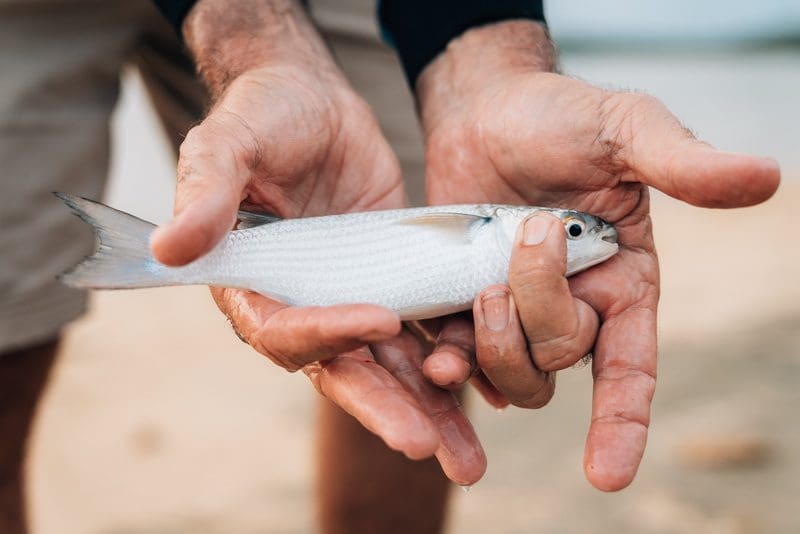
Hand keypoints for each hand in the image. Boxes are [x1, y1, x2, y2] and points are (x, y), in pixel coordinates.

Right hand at [148, 0, 485, 483]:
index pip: (284, 329)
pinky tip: (490, 393)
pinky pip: (424, 329)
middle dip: (383, 409)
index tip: (378, 321)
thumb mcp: (229, 143)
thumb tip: (170, 249)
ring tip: (465, 457)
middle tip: (424, 446)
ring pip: (389, 366)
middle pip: (341, 370)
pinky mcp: (395, 282)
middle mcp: (303, 304)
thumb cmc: (260, 116)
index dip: (326, 333)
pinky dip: (453, 360)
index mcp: (253, 284)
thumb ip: (206, 192)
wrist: (311, 99)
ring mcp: (352, 297)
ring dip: (427, 408)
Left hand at [416, 20, 779, 489]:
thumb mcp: (626, 128)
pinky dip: (449, 363)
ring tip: (482, 291)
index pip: (631, 369)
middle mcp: (574, 307)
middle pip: (559, 359)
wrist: (488, 109)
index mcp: (623, 282)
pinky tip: (438, 354)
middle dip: (540, 309)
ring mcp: (516, 309)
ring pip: (510, 373)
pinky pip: (459, 357)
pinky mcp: (465, 301)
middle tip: (531, 231)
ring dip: (494, 348)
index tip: (609, 476)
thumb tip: (766, 177)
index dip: (623, 424)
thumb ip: (682, 162)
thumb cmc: (563, 115)